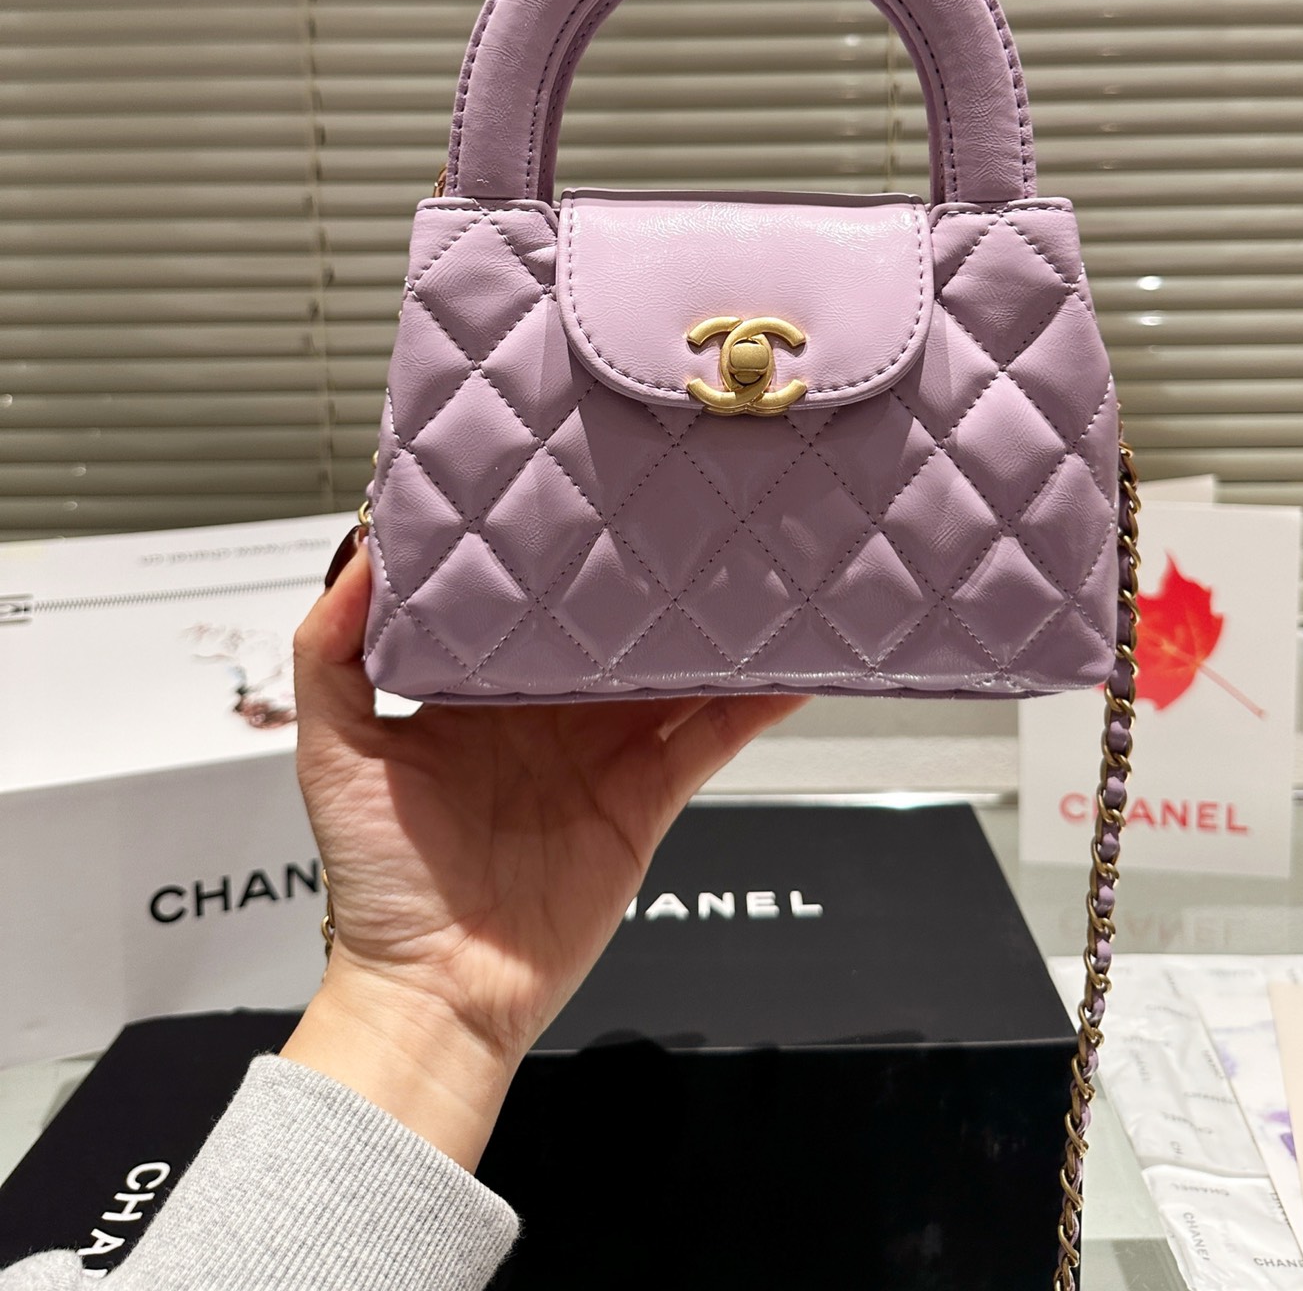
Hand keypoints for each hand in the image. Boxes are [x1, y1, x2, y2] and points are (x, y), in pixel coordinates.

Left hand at [282, 540, 806, 1167]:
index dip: (560, 555)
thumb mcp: (332, 752)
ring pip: (671, 673)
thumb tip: (357, 560)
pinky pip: (708, 740)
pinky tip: (787, 666)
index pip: (531, 605)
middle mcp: (549, 714)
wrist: (434, 989)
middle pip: (613, 629)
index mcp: (482, 691)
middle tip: (686, 511)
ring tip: (752, 570)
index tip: (585, 497)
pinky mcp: (645, 799)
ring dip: (710, 629)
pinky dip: (753, 704)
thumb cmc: (378, 881)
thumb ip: (330, 654)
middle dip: (646, 577)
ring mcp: (604, 753)